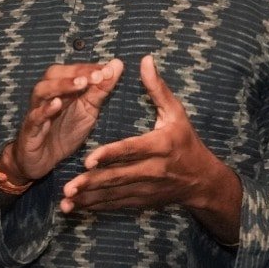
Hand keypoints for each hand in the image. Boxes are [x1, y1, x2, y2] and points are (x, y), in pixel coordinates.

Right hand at [5, 59, 124, 183]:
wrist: (43, 161)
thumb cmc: (65, 132)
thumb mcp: (88, 111)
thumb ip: (100, 89)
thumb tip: (117, 64)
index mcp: (61, 89)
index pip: (73, 70)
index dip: (90, 68)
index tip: (109, 69)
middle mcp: (46, 96)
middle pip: (54, 74)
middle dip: (76, 73)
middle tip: (97, 75)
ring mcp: (36, 112)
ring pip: (42, 91)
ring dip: (61, 85)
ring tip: (80, 84)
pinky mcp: (29, 131)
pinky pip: (34, 117)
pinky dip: (45, 110)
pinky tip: (56, 104)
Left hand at [60, 56, 241, 238]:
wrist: (202, 180)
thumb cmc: (186, 141)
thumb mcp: (176, 113)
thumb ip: (157, 88)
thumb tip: (144, 59)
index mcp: (161, 145)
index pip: (132, 149)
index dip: (110, 154)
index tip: (87, 158)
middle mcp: (154, 170)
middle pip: (119, 177)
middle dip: (92, 183)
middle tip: (68, 186)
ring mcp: (147, 188)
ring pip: (114, 195)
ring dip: (89, 199)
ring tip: (66, 200)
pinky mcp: (142, 200)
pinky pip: (115, 205)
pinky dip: (95, 207)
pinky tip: (76, 207)